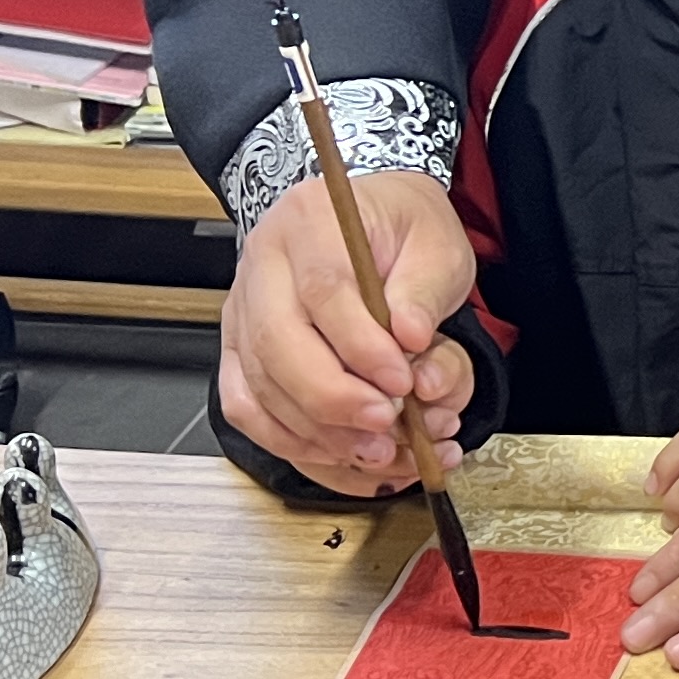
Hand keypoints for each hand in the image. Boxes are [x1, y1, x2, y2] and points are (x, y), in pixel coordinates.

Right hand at [218, 172, 476, 493]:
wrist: (370, 222)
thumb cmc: (400, 230)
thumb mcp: (437, 243)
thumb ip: (425, 290)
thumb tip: (410, 338)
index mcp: (310, 223)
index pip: (323, 291)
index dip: (362, 346)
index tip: (403, 380)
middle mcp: (262, 269)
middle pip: (276, 346)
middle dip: (334, 399)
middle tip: (388, 423)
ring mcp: (242, 315)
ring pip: (258, 388)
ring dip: (319, 433)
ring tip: (379, 449)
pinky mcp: (241, 354)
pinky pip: (248, 411)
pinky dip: (294, 444)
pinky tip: (344, 456)